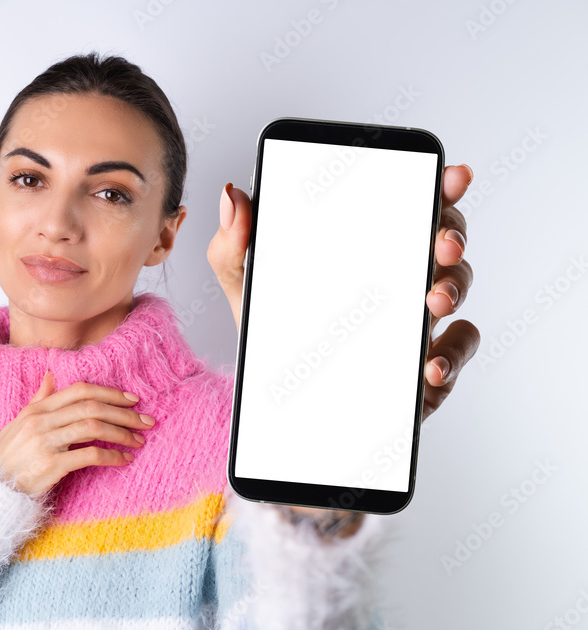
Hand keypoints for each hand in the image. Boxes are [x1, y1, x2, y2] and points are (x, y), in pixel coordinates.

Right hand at [0, 370, 154, 497]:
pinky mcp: (52, 466)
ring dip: (122, 433)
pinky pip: (90, 455)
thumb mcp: (18, 424)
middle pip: (91, 407)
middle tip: (146, 420)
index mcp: (36, 410)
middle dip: (123, 412)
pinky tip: (124, 460)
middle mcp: (40, 422)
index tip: (131, 399)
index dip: (109, 392)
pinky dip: (112, 456)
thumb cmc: (7, 459)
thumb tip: (51, 374)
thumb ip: (38, 400)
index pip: (79, 391)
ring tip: (139, 440)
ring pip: (93, 427)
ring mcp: (45, 443)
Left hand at [208, 165, 480, 421]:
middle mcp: (400, 274)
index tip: (451, 174)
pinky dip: (451, 354)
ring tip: (432, 301)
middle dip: (453, 234)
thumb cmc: (274, 330)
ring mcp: (417, 318)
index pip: (408, 203)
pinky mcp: (423, 363)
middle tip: (442, 243)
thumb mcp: (246, 287)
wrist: (276, 397)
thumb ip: (233, 246)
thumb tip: (231, 197)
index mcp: (365, 246)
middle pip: (445, 239)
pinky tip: (430, 365)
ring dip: (453, 289)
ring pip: (456, 289)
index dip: (438, 183)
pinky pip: (456, 351)